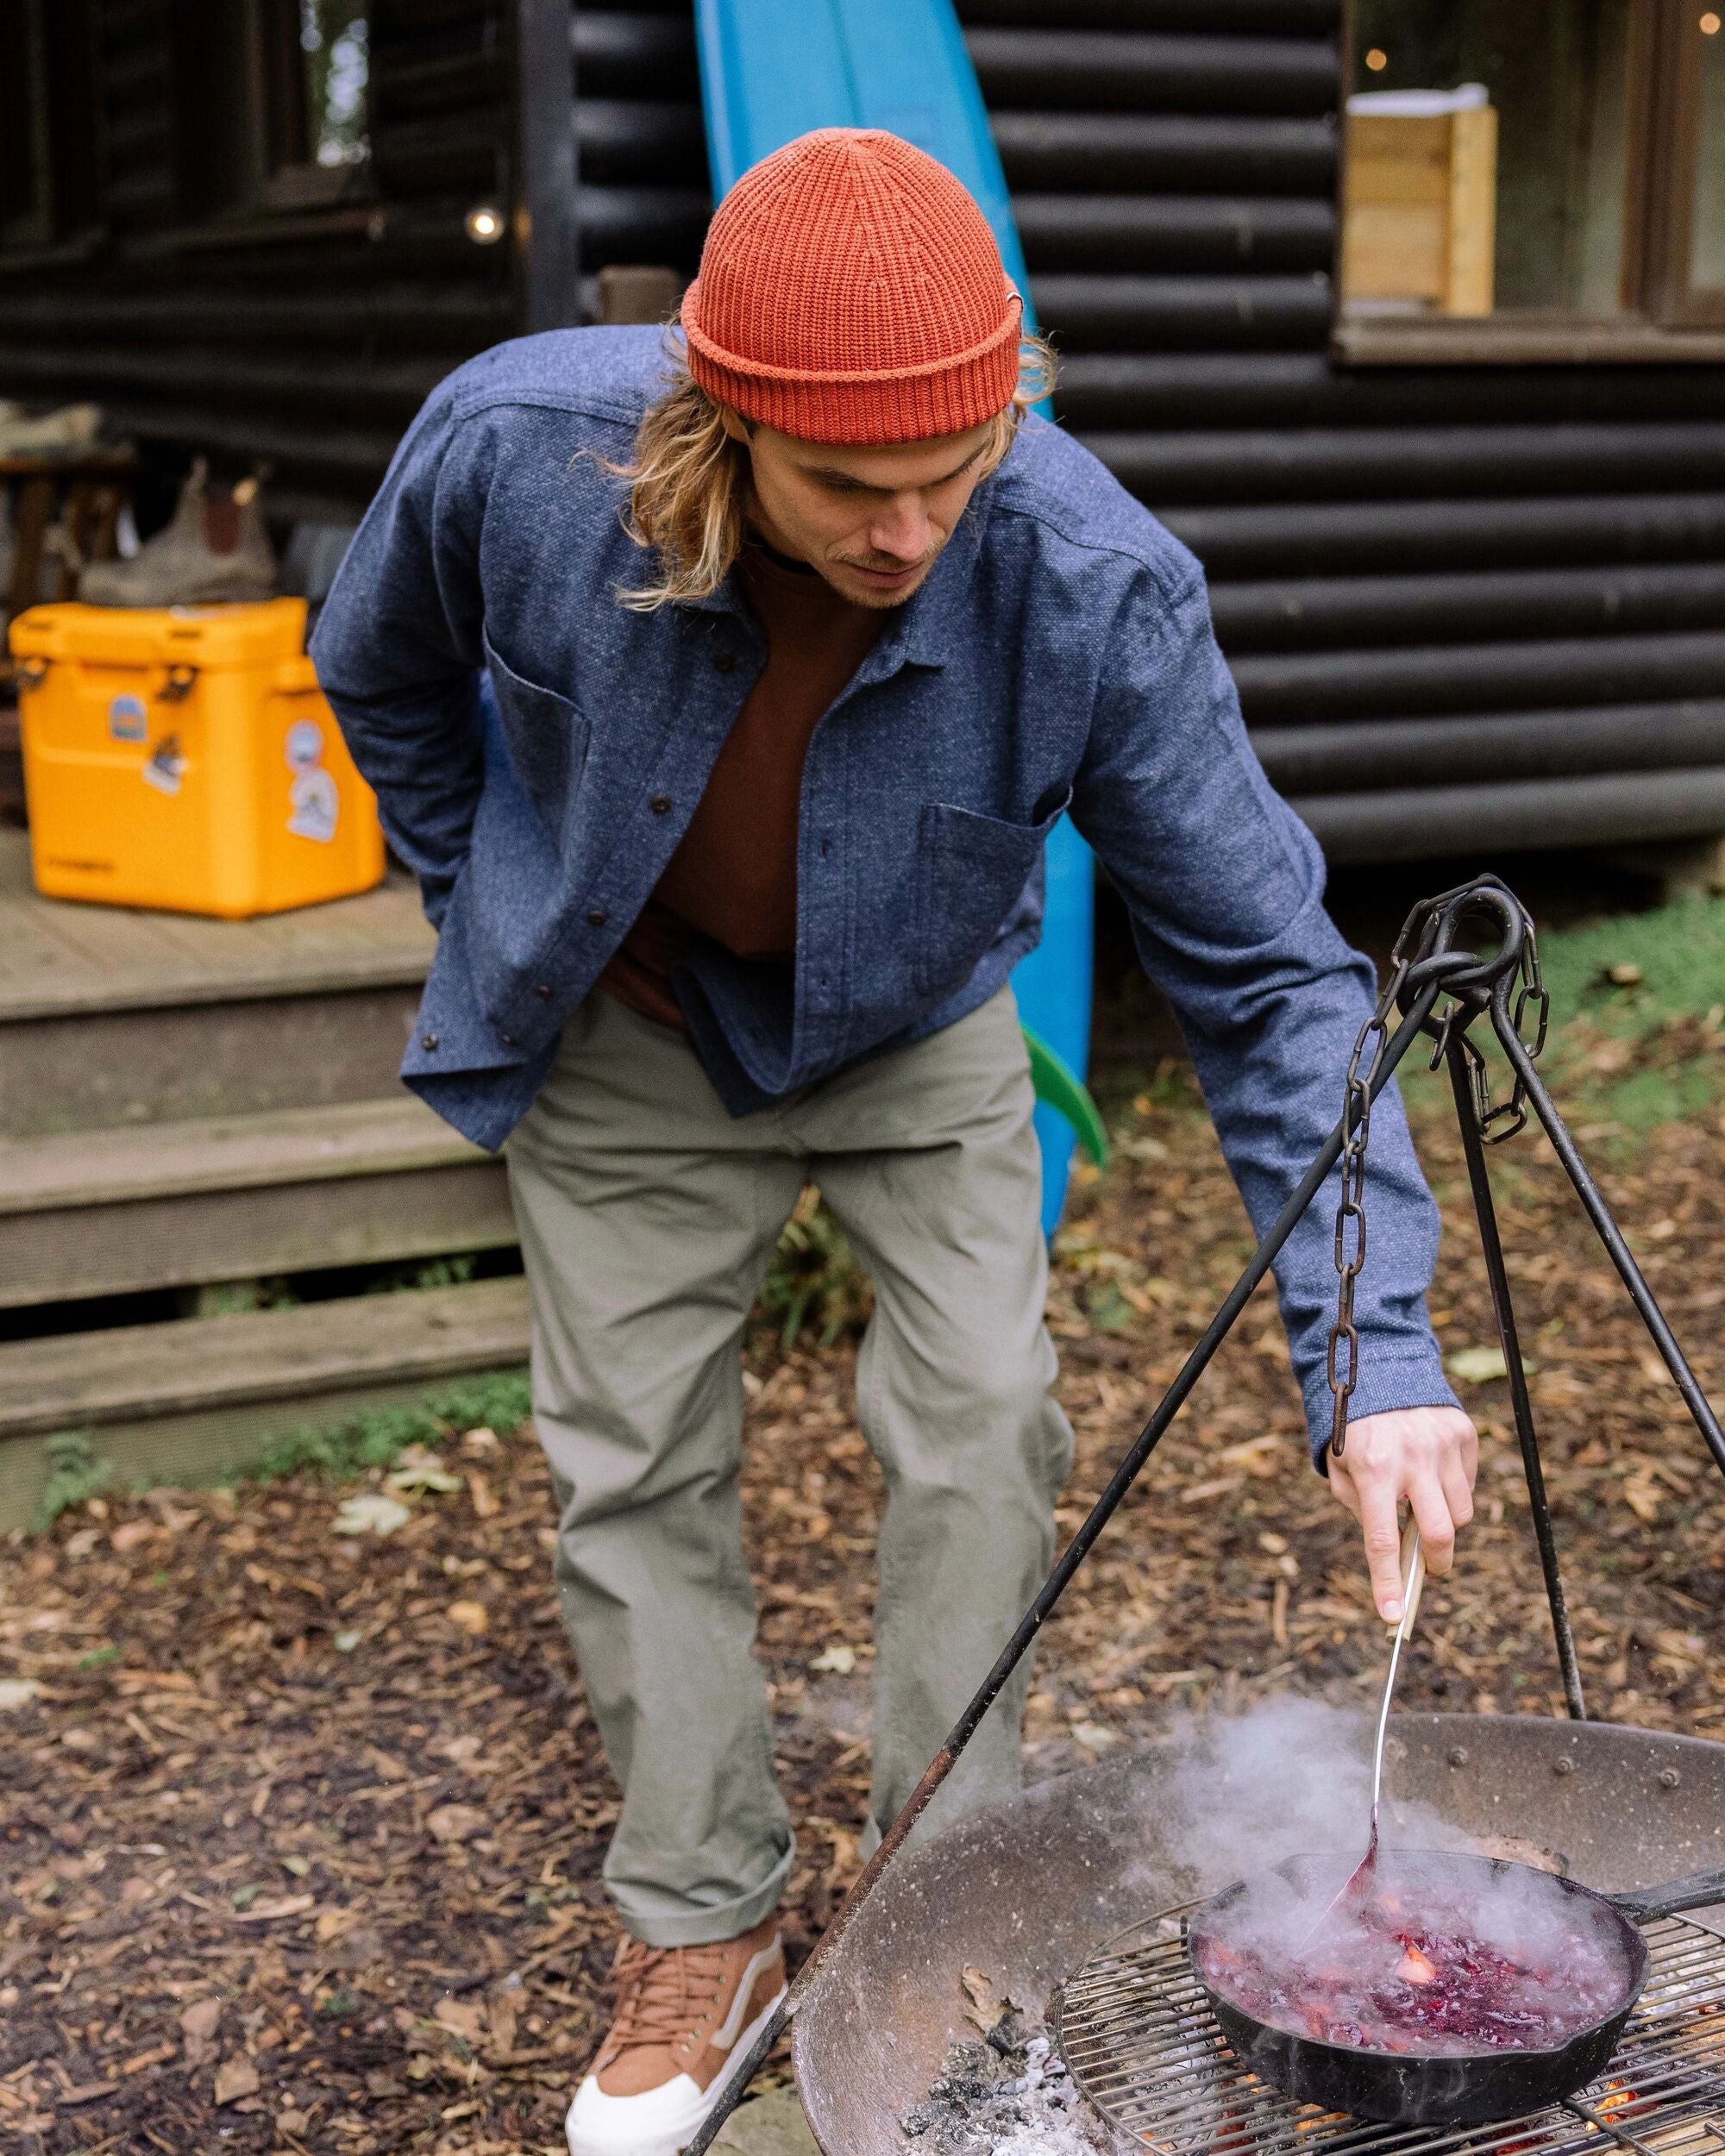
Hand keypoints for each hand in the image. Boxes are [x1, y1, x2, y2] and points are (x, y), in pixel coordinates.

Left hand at [1328, 1406, 1477, 1620]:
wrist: (1380, 1368)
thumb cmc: (1354, 1429)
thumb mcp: (1341, 1469)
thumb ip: (1362, 1510)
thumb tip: (1393, 1552)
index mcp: (1372, 1468)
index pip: (1382, 1539)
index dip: (1387, 1583)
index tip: (1393, 1618)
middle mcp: (1412, 1458)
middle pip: (1440, 1533)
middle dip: (1436, 1563)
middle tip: (1429, 1570)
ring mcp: (1443, 1446)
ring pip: (1460, 1513)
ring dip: (1444, 1524)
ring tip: (1422, 1504)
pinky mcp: (1463, 1435)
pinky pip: (1467, 1484)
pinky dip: (1452, 1492)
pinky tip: (1432, 1474)